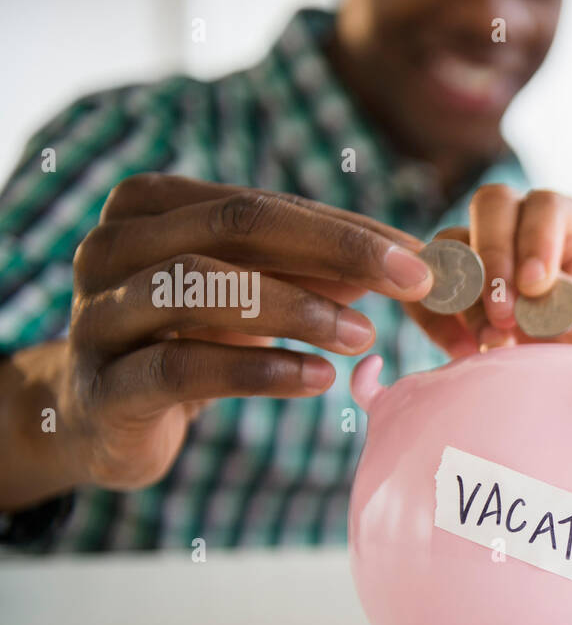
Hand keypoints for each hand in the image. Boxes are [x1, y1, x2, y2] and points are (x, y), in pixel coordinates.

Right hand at [52, 173, 433, 490]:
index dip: (348, 230)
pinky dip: (258, 369)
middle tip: (408, 282)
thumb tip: (409, 261)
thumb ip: (315, 272)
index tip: (419, 257)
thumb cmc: (189, 339)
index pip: (265, 205)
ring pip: (201, 286)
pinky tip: (317, 379)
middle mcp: (113, 246)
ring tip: (362, 336)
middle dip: (336, 252)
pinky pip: (181, 367)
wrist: (100, 419)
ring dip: (298, 309)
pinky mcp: (103, 386)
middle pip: (235, 226)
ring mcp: (99, 315)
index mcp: (151, 206)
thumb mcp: (252, 296)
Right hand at [404, 185, 571, 357]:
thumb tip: (532, 295)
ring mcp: (486, 253)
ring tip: (494, 341)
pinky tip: (462, 350)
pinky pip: (430, 287)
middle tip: (505, 312)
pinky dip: (436, 316)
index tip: (536, 285)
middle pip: (491, 207)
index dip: (535, 239)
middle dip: (493, 259)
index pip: (544, 206)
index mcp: (569, 220)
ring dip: (466, 294)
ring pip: (454, 244)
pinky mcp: (461, 288)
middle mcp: (522, 226)